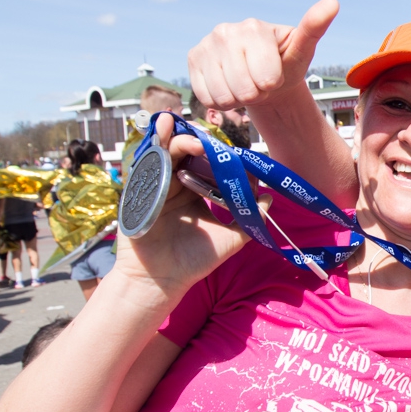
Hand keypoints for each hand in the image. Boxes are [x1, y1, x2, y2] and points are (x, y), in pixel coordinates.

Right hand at [111, 113, 263, 301]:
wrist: (162, 280)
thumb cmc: (194, 261)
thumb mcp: (230, 238)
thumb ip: (250, 218)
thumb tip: (269, 197)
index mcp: (196, 194)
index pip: (207, 166)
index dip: (216, 154)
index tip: (228, 147)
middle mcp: (176, 186)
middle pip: (186, 155)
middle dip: (196, 141)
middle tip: (207, 138)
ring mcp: (158, 187)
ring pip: (167, 153)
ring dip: (175, 138)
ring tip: (185, 131)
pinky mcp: (141, 191)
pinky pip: (147, 163)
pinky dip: (155, 145)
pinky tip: (163, 131)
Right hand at [188, 0, 339, 112]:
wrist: (262, 76)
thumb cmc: (285, 63)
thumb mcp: (302, 50)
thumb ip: (314, 28)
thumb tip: (333, 2)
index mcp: (254, 28)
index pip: (266, 79)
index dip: (273, 84)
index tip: (275, 74)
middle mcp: (225, 31)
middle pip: (244, 90)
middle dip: (256, 93)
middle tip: (259, 82)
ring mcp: (206, 44)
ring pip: (223, 96)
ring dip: (238, 99)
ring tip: (245, 83)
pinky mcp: (193, 59)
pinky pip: (206, 97)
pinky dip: (220, 101)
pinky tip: (228, 86)